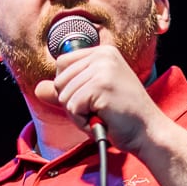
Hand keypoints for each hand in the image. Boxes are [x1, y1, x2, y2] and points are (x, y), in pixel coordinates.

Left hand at [33, 45, 160, 151]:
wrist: (148, 133)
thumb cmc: (121, 117)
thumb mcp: (91, 98)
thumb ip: (66, 90)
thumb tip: (37, 88)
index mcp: (103, 52)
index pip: (61, 64)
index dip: (68, 87)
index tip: (92, 98)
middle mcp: (103, 55)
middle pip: (59, 80)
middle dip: (72, 103)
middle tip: (98, 109)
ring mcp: (103, 69)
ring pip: (64, 95)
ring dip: (78, 114)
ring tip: (102, 114)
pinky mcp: (101, 86)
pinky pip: (71, 107)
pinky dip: (82, 121)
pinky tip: (103, 119)